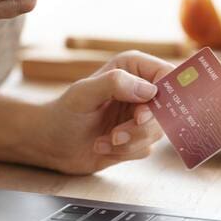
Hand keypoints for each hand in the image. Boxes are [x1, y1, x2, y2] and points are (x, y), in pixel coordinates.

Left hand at [27, 51, 173, 174]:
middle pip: (168, 109)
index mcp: (132, 68)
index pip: (167, 74)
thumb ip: (114, 84)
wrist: (52, 142)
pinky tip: (102, 146)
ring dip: (129, 141)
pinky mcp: (138, 138)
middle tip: (117, 133)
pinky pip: (145, 148)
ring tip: (104, 140)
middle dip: (143, 127)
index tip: (144, 115)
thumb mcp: (84, 94)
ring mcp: (141, 115)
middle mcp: (141, 89)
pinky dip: (124, 152)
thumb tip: (149, 90)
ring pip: (158, 132)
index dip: (166, 96)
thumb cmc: (64, 112)